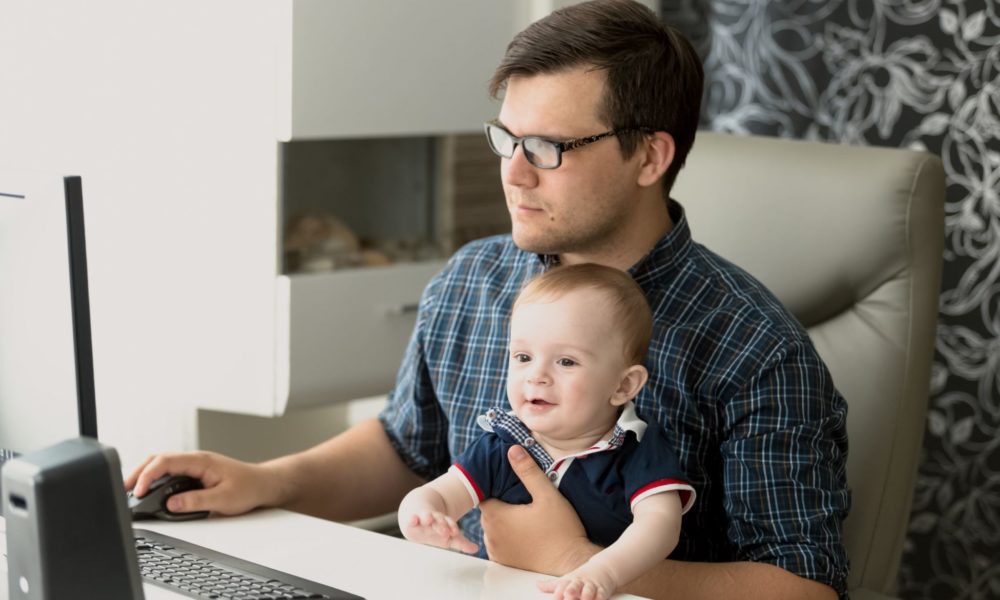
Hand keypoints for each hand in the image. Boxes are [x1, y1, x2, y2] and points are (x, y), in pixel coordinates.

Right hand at [124, 450, 281, 515]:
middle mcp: (195, 460)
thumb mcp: (223, 499)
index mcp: (201, 461)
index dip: (148, 475)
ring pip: (162, 464)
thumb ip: (196, 502)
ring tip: (131, 491)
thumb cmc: (248, 488)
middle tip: (124, 490)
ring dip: (145, 475)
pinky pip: (170, 472)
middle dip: (138, 472)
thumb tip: (170, 504)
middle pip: (158, 459)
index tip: (138, 491)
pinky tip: (149, 490)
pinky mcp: (195, 473)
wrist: (264, 484)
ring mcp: (194, 465)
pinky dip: (156, 479)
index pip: (166, 461)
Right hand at [400, 510, 478, 553]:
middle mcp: (434, 518)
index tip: (455, 532)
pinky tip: (413, 519)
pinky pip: (412, 518)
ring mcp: (423, 518)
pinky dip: (412, 518)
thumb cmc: (436, 530)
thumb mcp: (448, 537)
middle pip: (439, 520)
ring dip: (428, 517)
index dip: (452, 527)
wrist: (418, 518)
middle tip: (444, 531)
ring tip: (429, 519)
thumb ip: (461, 543)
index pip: (450, 524)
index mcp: (444, 522)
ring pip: (426, 516)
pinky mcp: (412, 520)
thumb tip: (476, 549)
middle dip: (442, 525)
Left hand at [479, 445, 596, 574]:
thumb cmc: (561, 529)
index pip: (484, 495)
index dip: (496, 488)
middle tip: (522, 499)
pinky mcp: (505, 562)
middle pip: (489, 511)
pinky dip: (508, 537)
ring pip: (494, 528)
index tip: (510, 485)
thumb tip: (513, 450)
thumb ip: (528, 472)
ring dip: (504, 522)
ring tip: (524, 516)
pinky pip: (500, 543)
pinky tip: (524, 532)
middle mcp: (491, 536)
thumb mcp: (547, 495)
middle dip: (501, 504)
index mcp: (496, 517)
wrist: (571, 563)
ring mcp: (497, 552)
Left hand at [538, 565, 615, 599]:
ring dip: (586, 595)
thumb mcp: (566, 580)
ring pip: (589, 590)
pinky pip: (602, 594)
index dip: (557, 593)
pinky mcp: (603, 590)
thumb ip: (552, 585)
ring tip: (584, 599)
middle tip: (567, 596)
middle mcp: (579, 583)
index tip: (555, 599)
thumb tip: (537, 585)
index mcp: (569, 581)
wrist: (603, 568)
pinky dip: (600, 598)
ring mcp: (591, 586)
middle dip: (571, 591)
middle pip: (574, 586)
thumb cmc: (580, 579)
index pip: (561, 586)